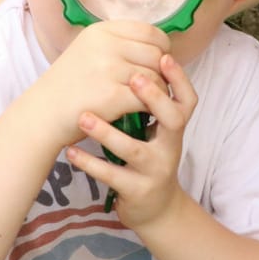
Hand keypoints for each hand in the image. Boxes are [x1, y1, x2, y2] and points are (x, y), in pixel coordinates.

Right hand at [34, 19, 169, 146]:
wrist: (43, 114)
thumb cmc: (70, 85)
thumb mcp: (89, 51)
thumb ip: (119, 45)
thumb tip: (158, 49)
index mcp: (101, 31)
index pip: (150, 32)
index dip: (161, 49)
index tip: (157, 64)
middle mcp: (105, 45)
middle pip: (156, 54)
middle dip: (162, 72)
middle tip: (155, 87)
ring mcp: (108, 69)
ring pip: (155, 77)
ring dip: (157, 92)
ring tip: (149, 100)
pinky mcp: (112, 95)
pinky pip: (147, 98)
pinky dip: (149, 107)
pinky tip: (143, 112)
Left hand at [66, 52, 196, 229]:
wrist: (155, 207)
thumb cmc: (149, 156)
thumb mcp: (157, 130)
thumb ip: (149, 100)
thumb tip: (135, 52)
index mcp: (175, 127)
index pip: (187, 99)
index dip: (179, 79)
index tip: (164, 56)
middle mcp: (171, 146)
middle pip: (173, 119)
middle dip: (154, 98)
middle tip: (133, 78)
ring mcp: (155, 170)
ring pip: (134, 150)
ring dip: (107, 132)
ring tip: (84, 116)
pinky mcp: (137, 190)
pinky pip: (111, 175)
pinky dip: (89, 163)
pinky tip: (71, 150)